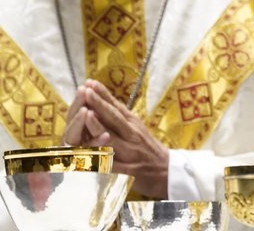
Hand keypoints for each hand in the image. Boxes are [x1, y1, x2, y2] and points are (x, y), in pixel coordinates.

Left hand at [64, 79, 169, 197]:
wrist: (167, 170)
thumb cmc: (148, 147)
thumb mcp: (138, 128)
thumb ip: (122, 117)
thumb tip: (104, 101)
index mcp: (133, 123)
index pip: (116, 106)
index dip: (103, 94)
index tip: (90, 82)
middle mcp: (132, 134)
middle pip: (114, 117)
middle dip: (99, 103)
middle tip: (86, 90)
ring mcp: (130, 152)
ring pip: (111, 137)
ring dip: (98, 126)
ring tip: (86, 114)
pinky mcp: (128, 170)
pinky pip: (111, 164)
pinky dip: (100, 158)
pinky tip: (89, 154)